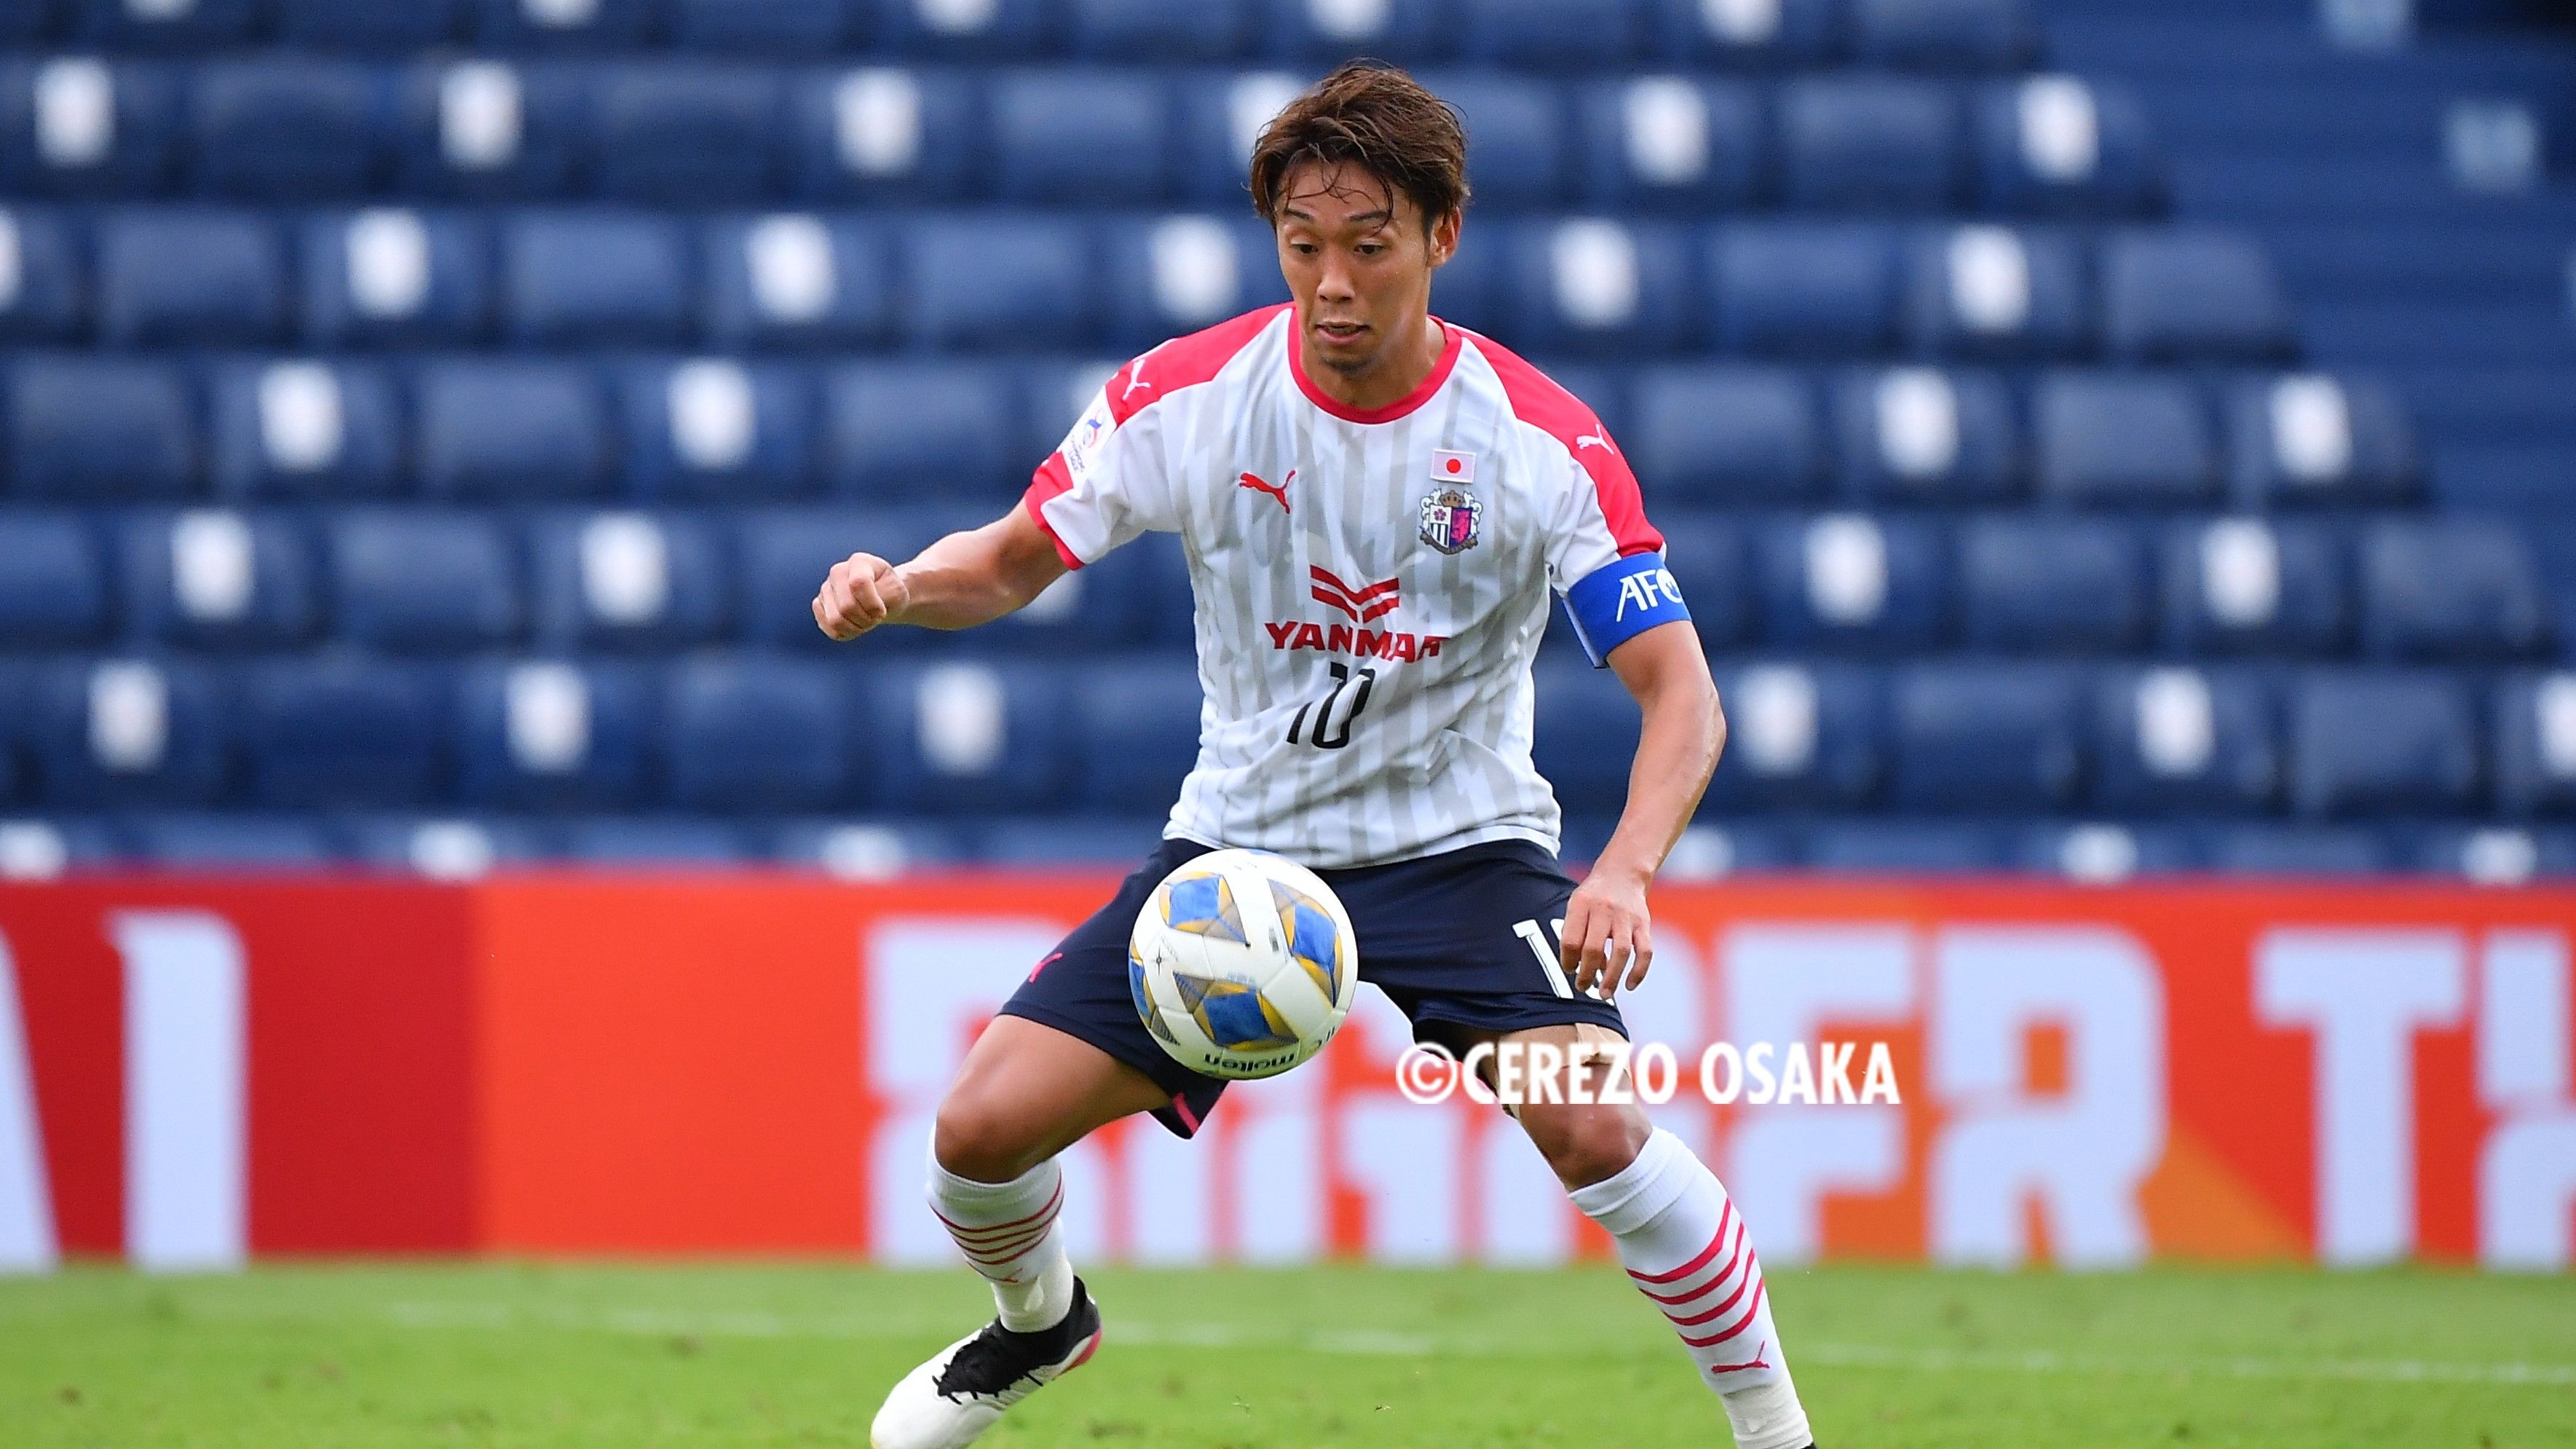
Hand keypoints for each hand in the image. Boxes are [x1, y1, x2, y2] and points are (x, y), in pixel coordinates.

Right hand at [813, 553, 909, 640]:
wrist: (884, 597)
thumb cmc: (890, 592)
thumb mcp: (896, 592)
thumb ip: (878, 597)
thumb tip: (852, 607)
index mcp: (859, 561)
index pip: (858, 583)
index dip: (872, 605)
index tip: (883, 611)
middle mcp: (837, 572)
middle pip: (846, 607)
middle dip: (866, 620)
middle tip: (876, 618)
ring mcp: (825, 588)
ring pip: (835, 620)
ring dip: (856, 628)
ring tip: (866, 621)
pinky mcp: (819, 605)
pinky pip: (829, 629)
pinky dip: (846, 633)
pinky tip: (854, 625)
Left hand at [1560, 862, 1654, 1000]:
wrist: (1623, 873)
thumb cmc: (1594, 897)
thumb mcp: (1576, 905)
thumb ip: (1575, 934)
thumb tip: (1582, 968)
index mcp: (1582, 904)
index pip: (1570, 939)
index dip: (1567, 960)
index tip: (1570, 969)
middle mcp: (1604, 909)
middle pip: (1593, 948)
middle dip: (1586, 973)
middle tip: (1583, 987)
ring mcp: (1626, 917)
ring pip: (1620, 952)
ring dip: (1612, 977)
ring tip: (1605, 994)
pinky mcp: (1644, 924)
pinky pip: (1645, 951)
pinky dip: (1639, 971)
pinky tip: (1630, 985)